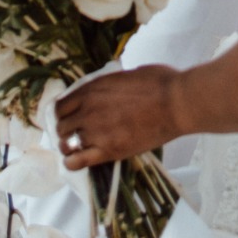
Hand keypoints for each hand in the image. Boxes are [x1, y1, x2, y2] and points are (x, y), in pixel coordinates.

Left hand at [55, 65, 182, 168]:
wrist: (175, 103)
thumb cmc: (159, 82)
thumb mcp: (127, 74)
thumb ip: (110, 85)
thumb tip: (109, 90)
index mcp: (92, 89)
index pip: (61, 105)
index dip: (63, 113)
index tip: (71, 117)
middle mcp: (88, 110)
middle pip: (61, 126)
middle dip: (66, 130)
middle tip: (77, 133)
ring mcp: (96, 132)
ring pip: (66, 145)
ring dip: (69, 146)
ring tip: (79, 148)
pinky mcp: (109, 151)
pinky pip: (77, 162)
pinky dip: (73, 163)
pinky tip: (79, 160)